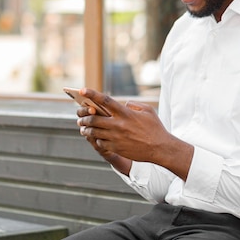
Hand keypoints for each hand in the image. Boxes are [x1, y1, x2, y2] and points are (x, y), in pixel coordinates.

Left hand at [75, 88, 192, 179]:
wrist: (160, 148)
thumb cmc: (155, 128)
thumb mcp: (147, 111)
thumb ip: (133, 104)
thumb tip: (123, 104)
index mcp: (125, 113)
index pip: (105, 100)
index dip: (92, 94)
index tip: (82, 90)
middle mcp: (118, 124)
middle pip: (94, 119)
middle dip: (84, 117)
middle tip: (80, 117)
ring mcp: (116, 137)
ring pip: (94, 132)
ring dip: (86, 129)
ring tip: (83, 128)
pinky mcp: (116, 148)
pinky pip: (100, 142)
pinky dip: (96, 139)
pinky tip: (96, 138)